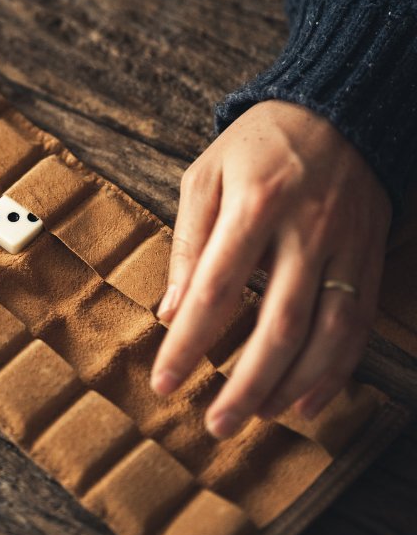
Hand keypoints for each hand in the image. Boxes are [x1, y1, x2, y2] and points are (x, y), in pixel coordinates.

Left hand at [152, 101, 390, 437]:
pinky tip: (308, 400)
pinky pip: (358, 325)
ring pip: (326, 335)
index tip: (165, 381)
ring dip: (292, 387)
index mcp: (255, 203)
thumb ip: (188, 242)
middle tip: (214, 424)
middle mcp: (306, 229)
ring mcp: (345, 246)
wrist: (332, 111)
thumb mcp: (205, 177)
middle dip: (244, 383)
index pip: (217, 288)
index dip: (190, 341)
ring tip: (256, 418)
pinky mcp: (369, 258)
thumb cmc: (255, 145)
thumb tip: (170, 310)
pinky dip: (336, 370)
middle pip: (278, 324)